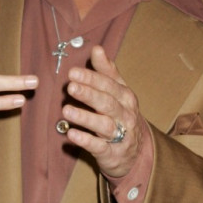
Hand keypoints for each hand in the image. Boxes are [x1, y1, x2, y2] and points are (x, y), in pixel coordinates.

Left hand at [62, 45, 148, 178]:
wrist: (136, 151)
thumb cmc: (122, 115)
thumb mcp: (118, 92)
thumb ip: (107, 71)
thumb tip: (97, 49)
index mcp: (125, 96)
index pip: (108, 85)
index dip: (91, 78)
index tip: (72, 72)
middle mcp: (125, 114)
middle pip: (107, 103)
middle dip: (89, 94)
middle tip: (70, 87)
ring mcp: (120, 135)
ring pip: (104, 125)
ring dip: (85, 118)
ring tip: (66, 110)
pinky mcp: (112, 154)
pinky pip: (99, 147)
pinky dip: (85, 141)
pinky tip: (71, 134)